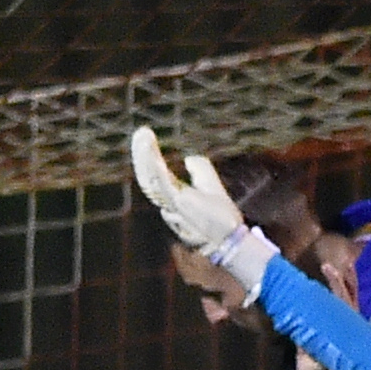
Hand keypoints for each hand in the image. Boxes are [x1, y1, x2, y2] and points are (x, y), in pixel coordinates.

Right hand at [130, 126, 248, 260]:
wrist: (229, 237)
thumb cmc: (221, 217)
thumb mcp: (210, 185)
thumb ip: (200, 169)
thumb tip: (188, 158)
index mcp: (172, 198)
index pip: (153, 176)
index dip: (147, 158)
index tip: (144, 138)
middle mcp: (167, 202)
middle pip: (146, 175)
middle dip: (141, 154)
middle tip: (141, 132)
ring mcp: (170, 203)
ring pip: (150, 177)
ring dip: (145, 154)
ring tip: (143, 135)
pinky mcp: (177, 202)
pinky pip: (161, 180)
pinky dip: (153, 162)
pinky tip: (149, 147)